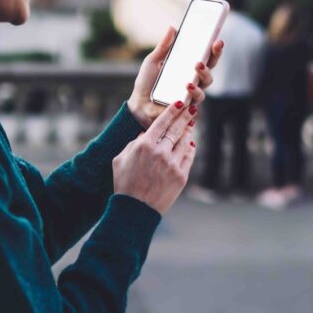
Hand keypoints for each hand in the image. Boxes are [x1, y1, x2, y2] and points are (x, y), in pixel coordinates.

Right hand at [112, 98, 197, 213]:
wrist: (135, 209)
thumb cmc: (124, 184)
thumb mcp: (120, 159)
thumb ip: (132, 144)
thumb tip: (145, 134)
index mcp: (144, 145)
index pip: (162, 122)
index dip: (172, 110)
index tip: (179, 103)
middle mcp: (160, 152)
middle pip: (177, 129)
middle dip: (185, 116)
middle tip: (192, 108)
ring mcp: (172, 164)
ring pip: (185, 142)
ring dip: (188, 131)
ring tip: (190, 125)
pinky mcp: (181, 176)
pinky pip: (189, 157)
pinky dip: (190, 148)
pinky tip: (191, 143)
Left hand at [126, 26, 224, 129]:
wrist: (139, 104)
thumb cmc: (146, 83)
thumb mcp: (153, 61)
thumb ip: (164, 46)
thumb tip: (173, 28)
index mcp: (187, 67)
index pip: (205, 56)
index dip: (214, 48)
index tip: (217, 38)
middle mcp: (193, 79)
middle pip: (211, 66)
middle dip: (215, 56)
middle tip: (214, 46)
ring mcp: (192, 93)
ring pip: (207, 82)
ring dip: (205, 72)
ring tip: (196, 66)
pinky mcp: (187, 106)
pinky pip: (196, 99)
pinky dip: (194, 91)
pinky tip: (188, 85)